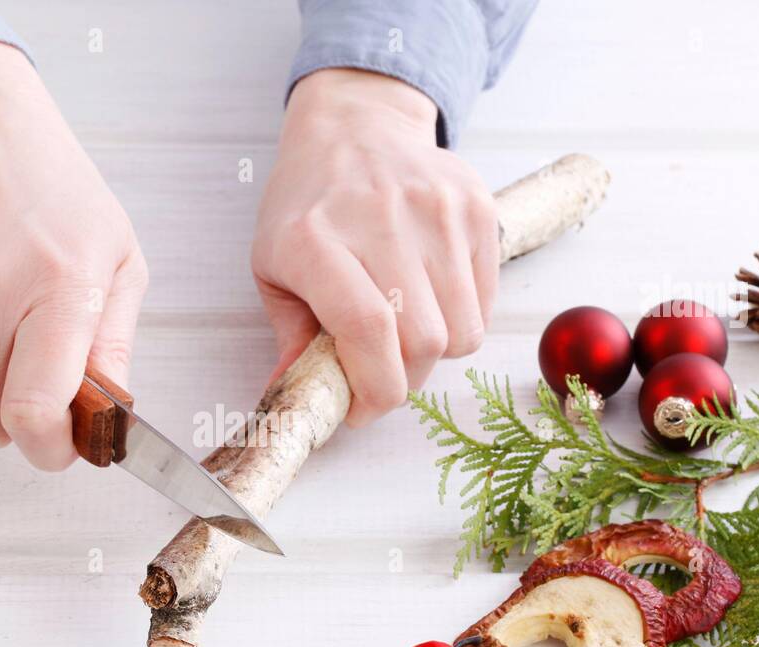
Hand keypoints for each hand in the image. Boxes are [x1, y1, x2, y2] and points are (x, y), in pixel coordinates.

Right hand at [0, 41, 146, 469]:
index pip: (33, 410)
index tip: (58, 449)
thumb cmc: (53, 187)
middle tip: (33, 392)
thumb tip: (108, 420)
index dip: (46, 451)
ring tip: (1, 337)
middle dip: (15, 425)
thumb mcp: (117, 254)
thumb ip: (114, 344)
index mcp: (58, 288)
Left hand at [251, 68, 497, 425]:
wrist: (356, 126)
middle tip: (381, 373)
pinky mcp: (476, 207)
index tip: (360, 409)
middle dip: (404, 380)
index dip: (373, 389)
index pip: (367, 330)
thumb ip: (289, 335)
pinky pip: (486, 302)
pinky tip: (429, 298)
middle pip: (423, 341)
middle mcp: (380, 218)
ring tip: (405, 333)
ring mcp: (436, 209)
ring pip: (464, 331)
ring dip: (435, 354)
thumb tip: (297, 398)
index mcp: (314, 239)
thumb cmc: (307, 205)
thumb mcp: (272, 265)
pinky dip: (461, 319)